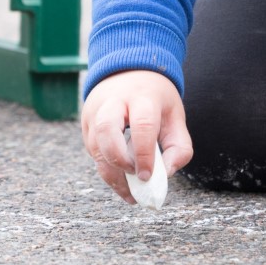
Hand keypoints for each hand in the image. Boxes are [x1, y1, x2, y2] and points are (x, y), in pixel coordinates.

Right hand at [81, 69, 193, 204]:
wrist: (128, 72)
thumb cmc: (155, 99)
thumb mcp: (175, 116)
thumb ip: (179, 147)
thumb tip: (165, 174)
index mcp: (142, 96)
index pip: (142, 125)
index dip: (144, 154)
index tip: (148, 176)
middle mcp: (113, 101)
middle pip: (106, 130)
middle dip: (119, 161)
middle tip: (135, 178)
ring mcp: (95, 111)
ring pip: (95, 146)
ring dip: (111, 174)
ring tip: (130, 193)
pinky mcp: (86, 123)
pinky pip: (93, 152)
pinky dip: (106, 170)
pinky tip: (122, 180)